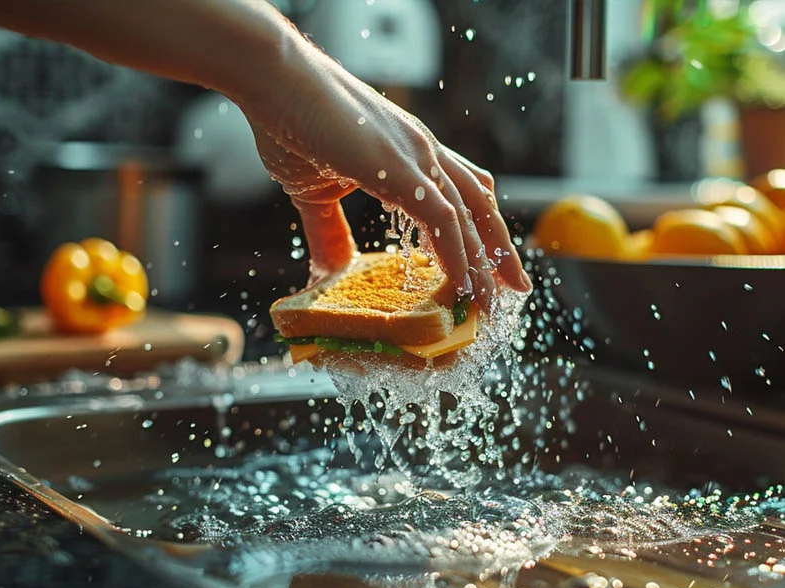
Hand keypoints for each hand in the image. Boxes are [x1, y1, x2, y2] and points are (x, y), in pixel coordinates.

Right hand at [242, 44, 531, 306]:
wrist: (275, 81)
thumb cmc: (291, 123)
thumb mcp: (314, 191)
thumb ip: (329, 231)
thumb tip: (328, 271)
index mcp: (409, 152)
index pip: (461, 191)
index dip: (480, 228)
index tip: (489, 262)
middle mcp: (424, 151)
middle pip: (480, 205)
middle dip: (500, 250)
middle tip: (517, 288)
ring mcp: (416, 157)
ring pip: (469, 216)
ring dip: (484, 262)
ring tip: (493, 302)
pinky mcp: (399, 168)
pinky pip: (443, 218)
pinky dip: (457, 254)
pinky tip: (462, 284)